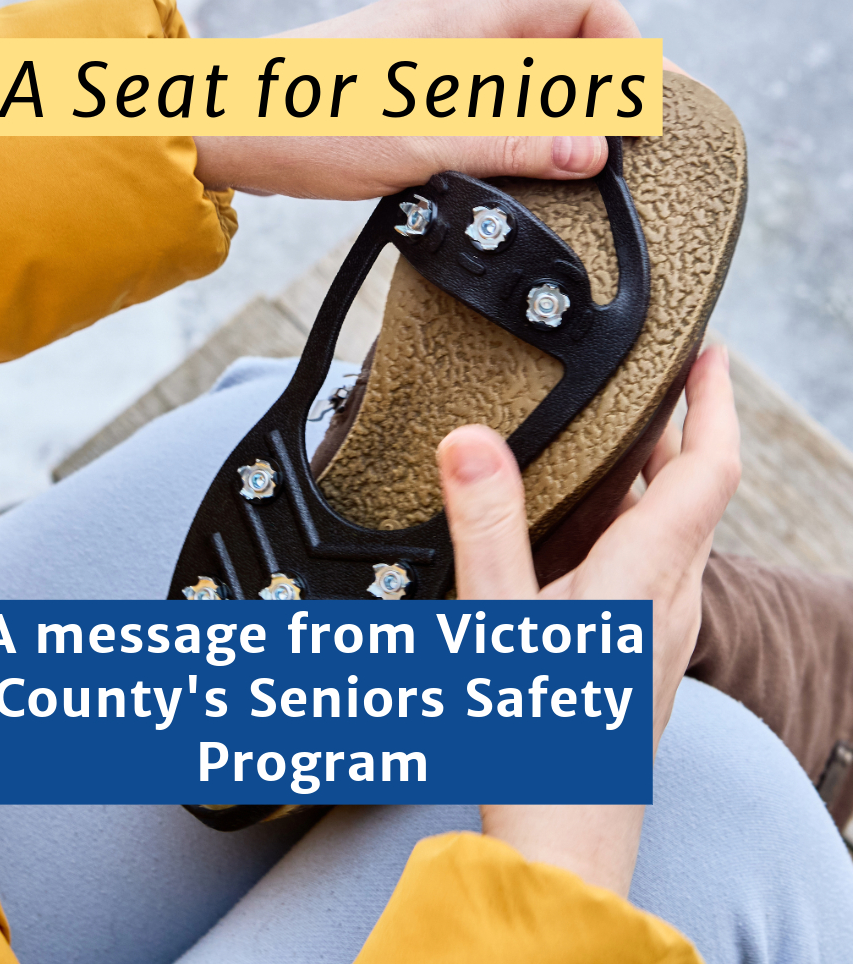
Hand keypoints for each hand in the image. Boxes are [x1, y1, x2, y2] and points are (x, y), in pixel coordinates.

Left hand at [194, 0, 639, 198]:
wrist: (229, 128)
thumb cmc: (311, 122)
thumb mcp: (424, 146)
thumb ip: (512, 147)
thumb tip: (592, 152)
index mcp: (469, 21)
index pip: (585, 9)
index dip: (625, 57)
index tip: (636, 120)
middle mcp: (453, 24)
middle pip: (557, 42)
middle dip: (590, 96)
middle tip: (604, 159)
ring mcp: (426, 52)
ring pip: (516, 74)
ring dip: (543, 119)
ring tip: (553, 174)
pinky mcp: (403, 84)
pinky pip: (475, 97)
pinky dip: (500, 129)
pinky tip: (492, 169)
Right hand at [436, 345, 740, 894]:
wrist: (561, 834)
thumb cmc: (537, 738)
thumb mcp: (499, 618)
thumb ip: (487, 525)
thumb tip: (473, 441)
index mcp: (650, 576)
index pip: (711, 467)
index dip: (715, 402)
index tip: (709, 354)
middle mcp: (670, 597)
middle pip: (696, 491)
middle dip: (679, 429)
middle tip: (644, 384)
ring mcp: (660, 627)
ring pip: (674, 529)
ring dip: (652, 477)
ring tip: (608, 443)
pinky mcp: (637, 648)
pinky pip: (651, 563)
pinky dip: (629, 522)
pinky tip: (577, 530)